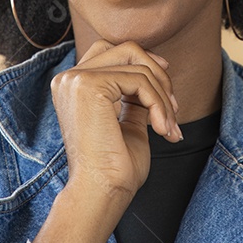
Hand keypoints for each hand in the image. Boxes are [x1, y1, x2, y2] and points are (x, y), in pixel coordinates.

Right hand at [32, 40, 181, 242]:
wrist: (101, 192)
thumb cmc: (114, 167)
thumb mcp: (128, 121)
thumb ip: (135, 95)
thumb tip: (156, 70)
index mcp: (72, 85)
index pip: (113, 51)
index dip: (144, 62)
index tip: (166, 88)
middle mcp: (68, 77)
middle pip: (127, 50)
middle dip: (158, 75)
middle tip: (173, 109)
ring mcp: (76, 79)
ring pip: (138, 64)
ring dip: (163, 95)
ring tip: (169, 126)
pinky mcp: (89, 85)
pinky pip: (139, 80)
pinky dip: (159, 103)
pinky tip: (162, 129)